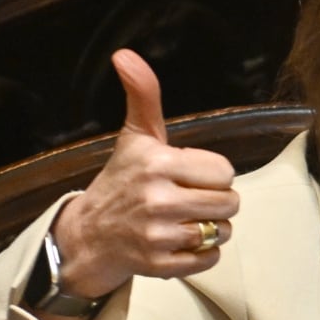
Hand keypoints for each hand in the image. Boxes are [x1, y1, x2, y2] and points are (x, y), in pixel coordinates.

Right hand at [49, 52, 240, 297]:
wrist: (89, 235)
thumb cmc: (122, 181)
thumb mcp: (135, 137)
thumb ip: (143, 96)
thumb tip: (125, 54)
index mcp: (158, 163)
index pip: (225, 171)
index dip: (213, 174)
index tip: (190, 175)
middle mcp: (158, 199)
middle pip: (230, 203)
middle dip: (216, 202)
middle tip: (191, 200)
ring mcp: (159, 234)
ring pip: (222, 232)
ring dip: (212, 228)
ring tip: (187, 221)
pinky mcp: (160, 265)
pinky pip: (209, 260)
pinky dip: (202, 254)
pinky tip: (181, 242)